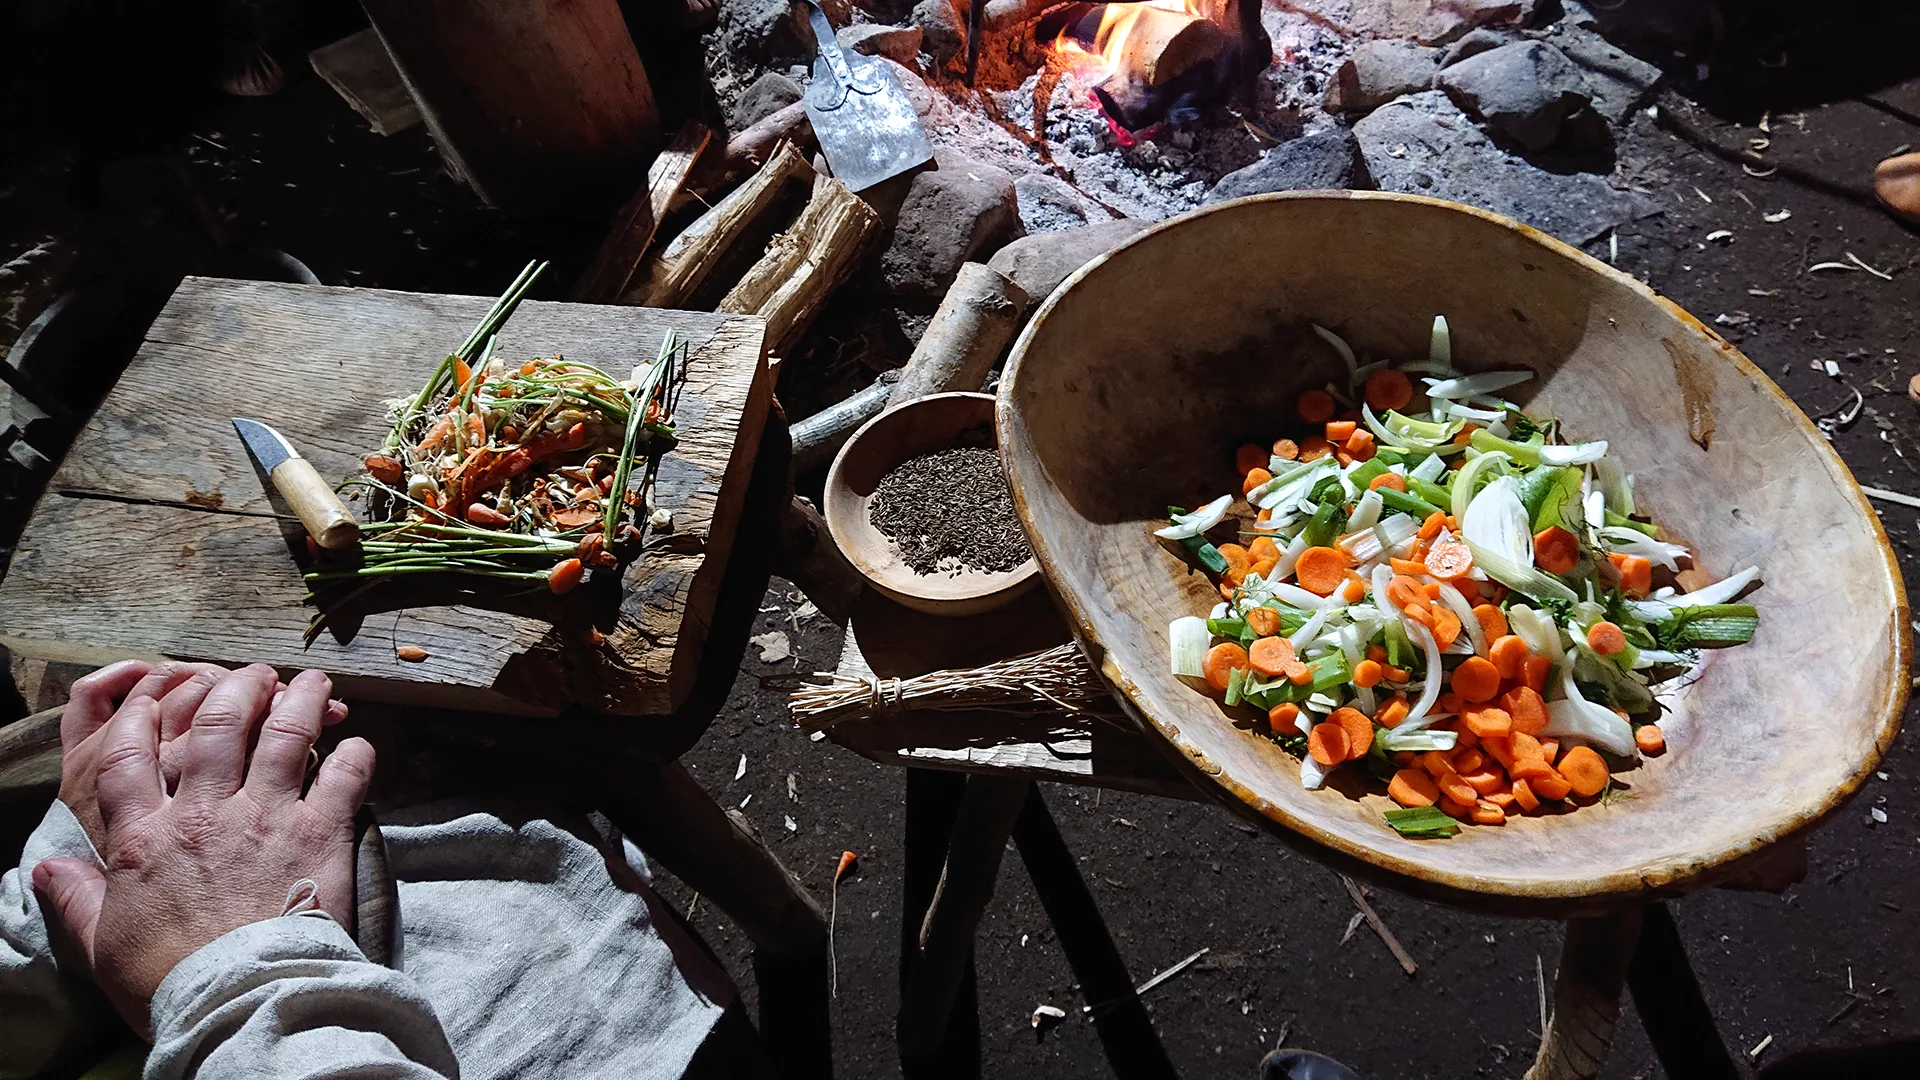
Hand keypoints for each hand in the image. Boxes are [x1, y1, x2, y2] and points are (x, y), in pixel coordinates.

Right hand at [33, 666, 374, 1031]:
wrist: (240, 1000)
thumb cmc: (170, 979)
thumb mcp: (103, 943)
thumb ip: (77, 898)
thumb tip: (46, 868)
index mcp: (145, 837)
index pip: (128, 754)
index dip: (139, 715)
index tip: (154, 694)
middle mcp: (204, 814)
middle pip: (216, 726)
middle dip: (235, 689)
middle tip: (253, 674)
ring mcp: (266, 818)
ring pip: (283, 735)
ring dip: (301, 701)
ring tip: (314, 683)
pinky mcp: (320, 833)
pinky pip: (344, 776)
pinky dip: (355, 754)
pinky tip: (358, 745)